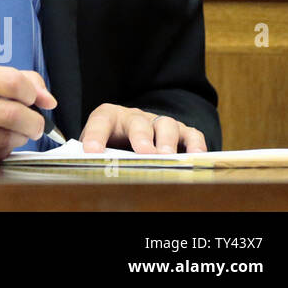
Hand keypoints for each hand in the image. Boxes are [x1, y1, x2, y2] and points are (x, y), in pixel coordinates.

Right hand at [0, 61, 56, 162]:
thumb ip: (8, 78)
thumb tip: (45, 96)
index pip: (9, 81)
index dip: (32, 91)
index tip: (36, 97)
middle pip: (10, 114)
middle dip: (33, 120)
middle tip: (36, 121)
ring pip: (3, 139)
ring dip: (19, 137)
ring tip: (16, 130)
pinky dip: (2, 150)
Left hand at [79, 103, 208, 153]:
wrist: (130, 135)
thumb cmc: (113, 144)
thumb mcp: (102, 147)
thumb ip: (100, 154)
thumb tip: (97, 170)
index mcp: (109, 117)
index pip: (100, 122)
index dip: (95, 136)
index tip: (92, 152)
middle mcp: (135, 117)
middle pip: (138, 122)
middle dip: (141, 136)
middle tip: (144, 152)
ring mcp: (159, 123)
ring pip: (166, 124)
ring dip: (167, 141)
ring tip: (167, 157)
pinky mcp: (181, 132)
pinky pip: (191, 134)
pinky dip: (195, 144)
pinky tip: (195, 157)